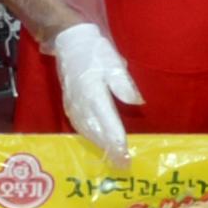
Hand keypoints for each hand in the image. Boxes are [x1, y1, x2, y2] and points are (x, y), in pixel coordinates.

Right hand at [47, 22, 142, 167]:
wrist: (69, 42)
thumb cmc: (95, 52)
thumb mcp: (114, 63)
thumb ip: (124, 85)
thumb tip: (138, 103)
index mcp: (94, 94)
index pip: (108, 123)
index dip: (117, 141)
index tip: (126, 155)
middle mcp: (82, 104)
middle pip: (97, 133)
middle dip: (110, 150)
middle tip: (123, 165)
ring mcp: (73, 105)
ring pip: (87, 132)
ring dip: (99, 146)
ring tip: (112, 158)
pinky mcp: (68, 104)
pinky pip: (78, 126)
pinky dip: (88, 137)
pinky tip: (96, 143)